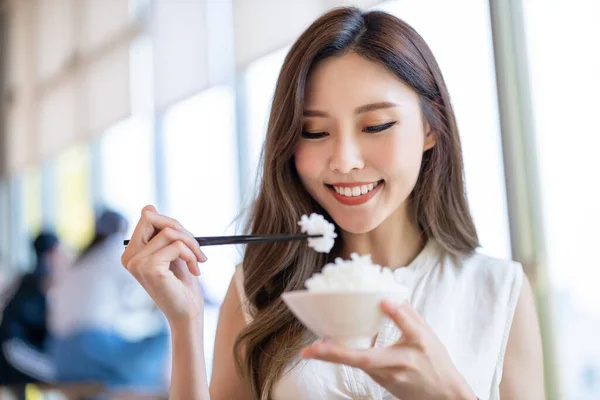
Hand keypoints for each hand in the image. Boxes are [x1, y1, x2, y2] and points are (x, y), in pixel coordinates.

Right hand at [121, 205, 207, 326]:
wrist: (187, 313)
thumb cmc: (182, 285)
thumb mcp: (173, 253)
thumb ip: (163, 233)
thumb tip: (148, 207)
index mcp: (132, 252)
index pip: (148, 216)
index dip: (171, 222)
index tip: (186, 241)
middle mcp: (129, 256)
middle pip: (152, 217)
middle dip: (180, 228)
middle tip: (196, 247)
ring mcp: (137, 263)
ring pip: (170, 232)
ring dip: (192, 244)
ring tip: (198, 261)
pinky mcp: (150, 268)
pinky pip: (177, 246)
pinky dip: (192, 255)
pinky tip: (195, 270)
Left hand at [301, 301, 475, 399]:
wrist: (444, 395)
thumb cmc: (436, 362)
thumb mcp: (428, 335)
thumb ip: (409, 315)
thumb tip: (389, 297)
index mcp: (418, 344)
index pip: (409, 327)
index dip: (398, 314)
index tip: (385, 301)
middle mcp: (401, 362)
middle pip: (367, 359)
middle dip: (337, 354)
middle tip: (313, 349)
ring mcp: (389, 376)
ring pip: (359, 365)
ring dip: (334, 358)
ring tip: (312, 350)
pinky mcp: (382, 382)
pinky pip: (361, 367)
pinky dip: (344, 359)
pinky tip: (327, 353)